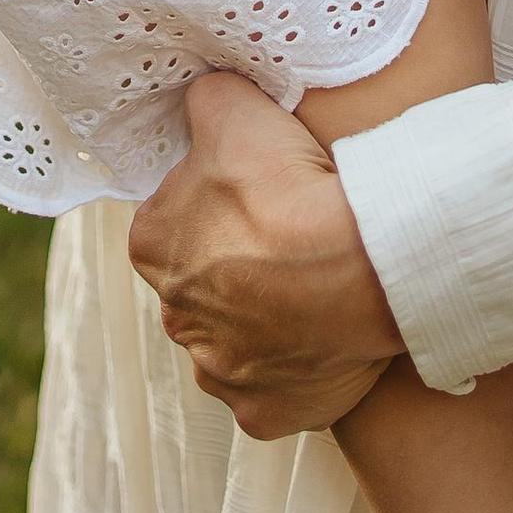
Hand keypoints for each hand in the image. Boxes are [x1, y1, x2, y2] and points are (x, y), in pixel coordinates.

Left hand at [127, 74, 405, 436]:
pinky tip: (327, 343)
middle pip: (206, 285)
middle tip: (294, 245)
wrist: (359, 270)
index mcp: (153, 246)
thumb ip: (206, 102)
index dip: (221, 203)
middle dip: (241, 269)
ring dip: (268, 322)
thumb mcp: (235, 109)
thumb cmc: (289, 189)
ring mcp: (219, 371)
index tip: (263, 197)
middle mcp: (175, 317)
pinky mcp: (263, 412)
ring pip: (238, 341)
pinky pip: (276, 392)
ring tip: (317, 293)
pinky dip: (298, 372)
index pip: (176, 220)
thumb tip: (203, 100)